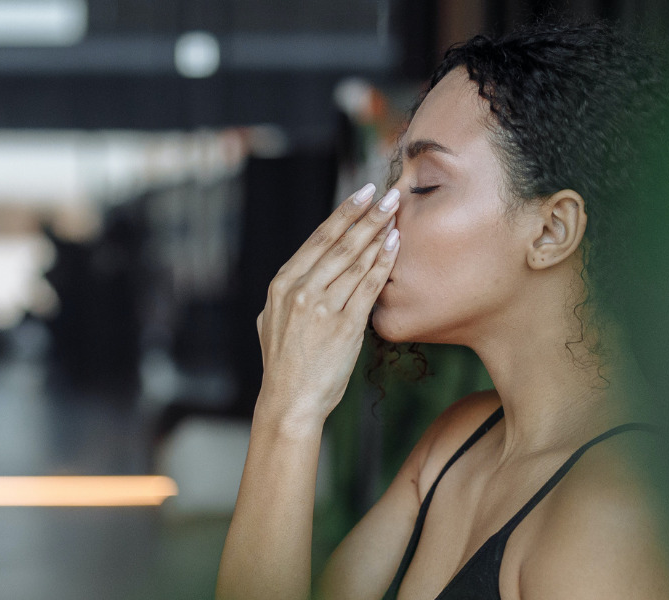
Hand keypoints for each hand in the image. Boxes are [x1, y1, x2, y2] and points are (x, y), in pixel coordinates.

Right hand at [255, 183, 401, 429]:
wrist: (290, 402)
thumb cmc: (284, 365)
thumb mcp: (270, 322)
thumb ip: (286, 295)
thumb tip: (298, 275)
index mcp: (281, 284)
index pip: (318, 239)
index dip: (344, 213)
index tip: (363, 195)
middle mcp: (300, 290)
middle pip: (340, 243)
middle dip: (368, 215)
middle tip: (389, 193)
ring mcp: (322, 307)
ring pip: (356, 260)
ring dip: (379, 233)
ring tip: (397, 214)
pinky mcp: (343, 326)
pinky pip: (368, 286)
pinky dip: (383, 263)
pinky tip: (395, 245)